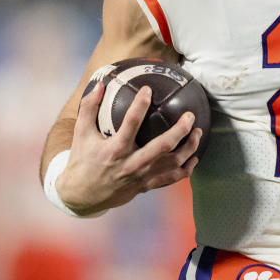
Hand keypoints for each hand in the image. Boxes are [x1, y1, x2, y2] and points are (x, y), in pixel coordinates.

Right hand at [57, 81, 201, 213]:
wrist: (82, 196)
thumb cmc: (82, 160)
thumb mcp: (81, 133)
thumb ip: (89, 107)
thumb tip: (99, 83)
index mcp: (114, 150)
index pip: (130, 124)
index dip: (140, 105)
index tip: (148, 89)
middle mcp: (130, 164)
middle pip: (162, 146)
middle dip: (180, 130)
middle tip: (190, 116)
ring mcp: (141, 177)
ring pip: (172, 164)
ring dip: (188, 148)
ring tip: (198, 132)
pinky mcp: (146, 186)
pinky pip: (171, 179)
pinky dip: (185, 169)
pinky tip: (194, 158)